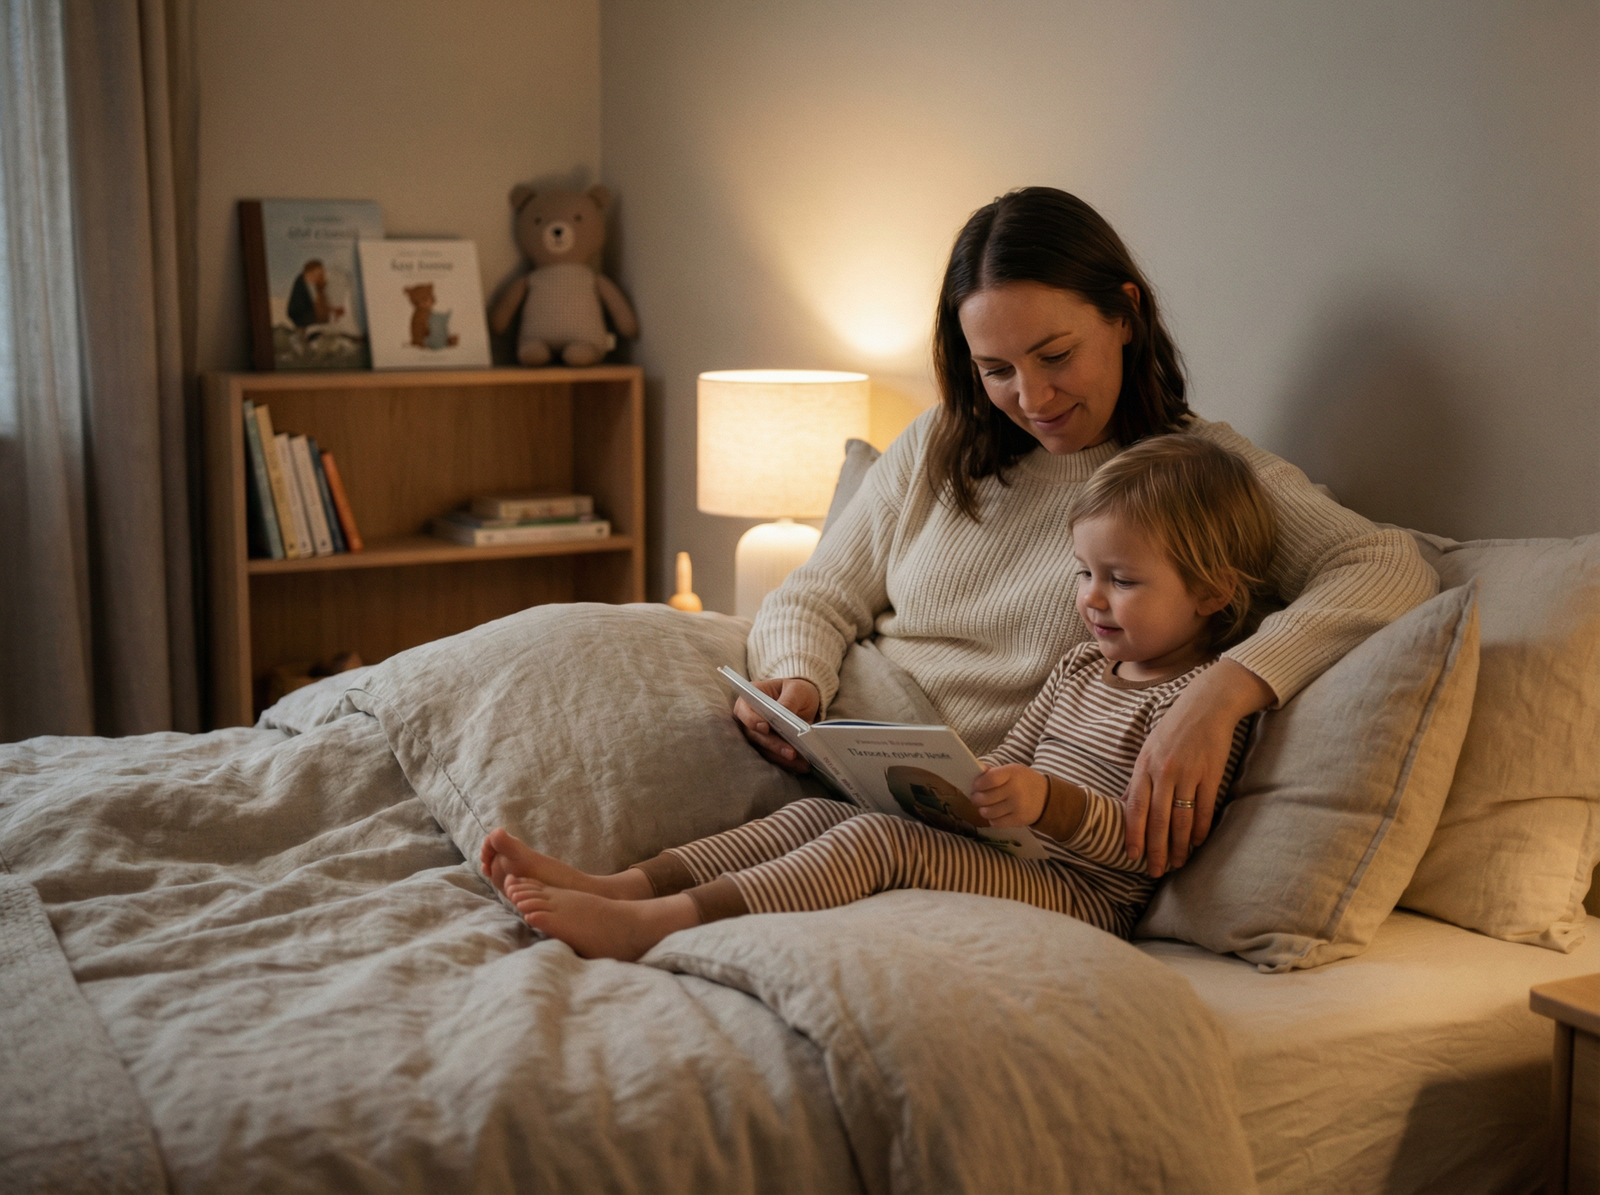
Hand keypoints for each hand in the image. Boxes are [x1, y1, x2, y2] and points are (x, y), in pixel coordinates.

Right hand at [733, 677, 821, 773]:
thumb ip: (789, 700)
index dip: (752, 720)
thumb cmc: (796, 691)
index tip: (765, 728)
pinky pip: (774, 756)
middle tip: (791, 752)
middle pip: (755, 735)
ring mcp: (756, 734)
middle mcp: (748, 718)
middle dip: (774, 744)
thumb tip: (783, 714)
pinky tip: (801, 765)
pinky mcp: (767, 747)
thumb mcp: (797, 689)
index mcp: (750, 698)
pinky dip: (787, 762)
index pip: (745, 711)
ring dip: (781, 757)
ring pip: (764, 749)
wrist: (803, 702)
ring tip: (801, 762)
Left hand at [969, 764, 1047, 827]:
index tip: (975, 787)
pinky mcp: (1019, 820)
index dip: (978, 784)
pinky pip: (997, 823)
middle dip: (977, 799)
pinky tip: (995, 815)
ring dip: (983, 810)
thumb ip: (995, 772)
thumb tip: (976, 771)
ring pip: (989, 812)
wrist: (1047, 798)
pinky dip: (992, 820)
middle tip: (976, 799)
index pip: (989, 779)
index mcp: (1013, 773)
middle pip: (986, 798)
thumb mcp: (1013, 771)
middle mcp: (1015, 789)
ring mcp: (1017, 806)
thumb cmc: (1025, 782)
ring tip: (985, 807)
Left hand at [1124, 658, 1273, 876]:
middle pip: (1158, 820)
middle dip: (1156, 850)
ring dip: (1179, 846)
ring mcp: (1188, 773)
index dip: (1134, 835)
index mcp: (1144, 766)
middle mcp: (1164, 772)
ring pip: (1181, 819)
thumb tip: (1125, 808)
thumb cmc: (1173, 730)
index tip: (1133, 857)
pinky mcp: (1211, 774)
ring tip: (1178, 863)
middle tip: (1156, 872)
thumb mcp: (1148, 751)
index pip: (1135, 808)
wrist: (1206, 706)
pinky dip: (1200, 829)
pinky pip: (1204, 809)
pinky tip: (1197, 843)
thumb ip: (1139, 781)